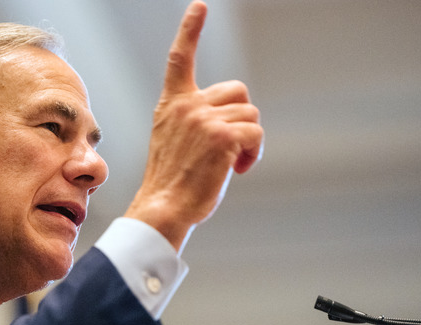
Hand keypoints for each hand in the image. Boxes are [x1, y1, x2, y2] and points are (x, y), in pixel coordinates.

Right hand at [124, 0, 263, 252]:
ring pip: (251, 116)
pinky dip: (254, 154)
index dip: (190, 30)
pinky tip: (239, 169)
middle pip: (238, 92)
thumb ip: (195, 120)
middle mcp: (187, 106)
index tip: (200, 7)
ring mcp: (204, 119)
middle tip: (230, 148)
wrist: (164, 207)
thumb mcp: (173, 141)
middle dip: (242, 118)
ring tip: (231, 164)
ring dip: (249, 141)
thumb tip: (232, 118)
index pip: (180, 59)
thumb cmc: (172, 182)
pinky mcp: (222, 136)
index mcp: (172, 105)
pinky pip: (256, 133)